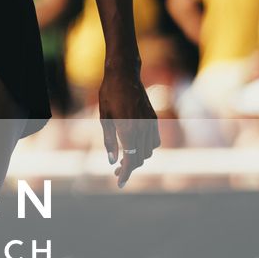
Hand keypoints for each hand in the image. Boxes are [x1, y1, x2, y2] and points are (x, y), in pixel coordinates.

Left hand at [99, 67, 159, 187]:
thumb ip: (109, 141)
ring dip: (137, 158)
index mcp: (127, 129)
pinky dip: (146, 148)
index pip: (129, 160)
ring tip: (124, 159)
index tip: (119, 184)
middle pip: (139, 159)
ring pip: (148, 152)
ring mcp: (150, 123)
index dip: (125, 174)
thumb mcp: (104, 118)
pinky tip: (135, 146)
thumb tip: (113, 161)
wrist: (124, 73)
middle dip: (128, 168)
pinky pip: (154, 141)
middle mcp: (142, 128)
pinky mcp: (154, 119)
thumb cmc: (109, 94)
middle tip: (116, 172)